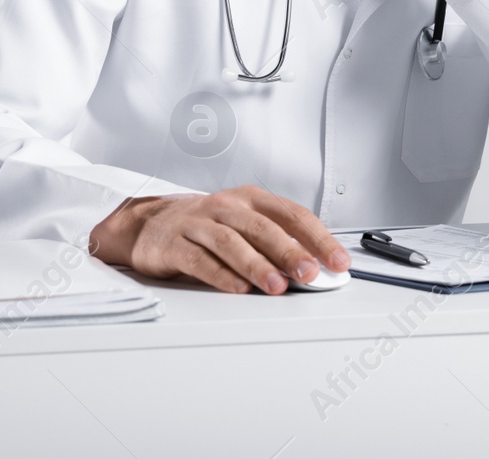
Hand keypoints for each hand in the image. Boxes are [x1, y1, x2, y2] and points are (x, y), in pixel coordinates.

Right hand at [88, 186, 350, 294]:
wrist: (150, 224)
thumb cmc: (208, 227)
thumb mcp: (244, 224)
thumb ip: (277, 243)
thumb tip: (316, 269)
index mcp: (251, 200)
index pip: (293, 215)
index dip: (318, 238)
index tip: (338, 261)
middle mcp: (227, 207)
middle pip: (263, 228)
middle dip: (290, 252)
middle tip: (310, 274)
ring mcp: (199, 224)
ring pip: (232, 242)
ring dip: (257, 265)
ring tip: (277, 286)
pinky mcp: (175, 245)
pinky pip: (200, 260)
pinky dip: (221, 275)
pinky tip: (238, 289)